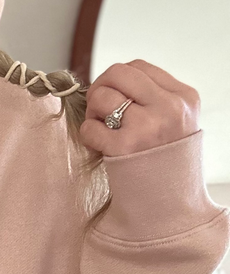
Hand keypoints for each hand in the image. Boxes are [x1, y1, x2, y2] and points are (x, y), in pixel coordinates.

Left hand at [79, 59, 200, 156]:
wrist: (168, 207)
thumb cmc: (165, 165)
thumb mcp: (176, 123)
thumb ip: (153, 99)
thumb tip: (110, 83)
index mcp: (184, 97)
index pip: (138, 66)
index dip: (115, 79)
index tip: (110, 96)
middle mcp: (169, 107)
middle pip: (117, 73)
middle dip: (99, 88)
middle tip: (98, 110)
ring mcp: (147, 126)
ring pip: (102, 96)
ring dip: (92, 114)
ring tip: (101, 131)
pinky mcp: (124, 148)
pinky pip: (90, 128)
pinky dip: (88, 136)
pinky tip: (98, 148)